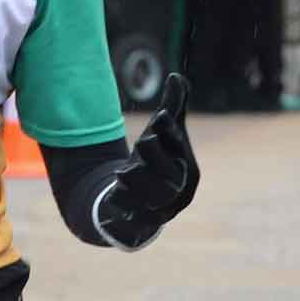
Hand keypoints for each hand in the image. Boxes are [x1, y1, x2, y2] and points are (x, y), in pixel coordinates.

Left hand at [97, 76, 198, 247]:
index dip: (170, 134)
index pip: (181, 152)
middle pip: (167, 175)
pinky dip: (120, 207)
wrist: (138, 199)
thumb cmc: (156, 160)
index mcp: (189, 173)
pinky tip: (110, 198)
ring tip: (121, 172)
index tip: (158, 117)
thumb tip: (176, 75)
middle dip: (152, 155)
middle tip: (140, 143)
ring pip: (148, 197)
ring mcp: (160, 212)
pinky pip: (130, 218)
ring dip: (134, 181)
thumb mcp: (162, 135)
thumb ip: (172, 107)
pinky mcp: (139, 225)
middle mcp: (178, 195)